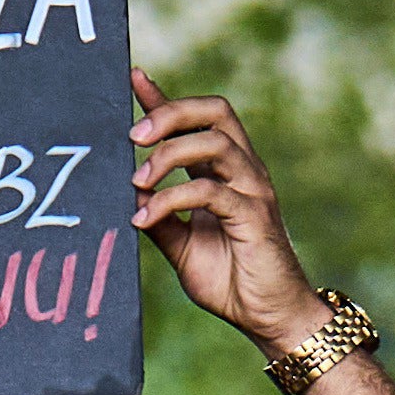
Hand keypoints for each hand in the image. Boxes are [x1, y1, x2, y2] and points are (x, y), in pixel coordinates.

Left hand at [135, 72, 321, 355]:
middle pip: (215, 112)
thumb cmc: (229, 281)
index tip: (132, 77)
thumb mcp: (180, 245)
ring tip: (138, 180)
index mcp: (224, 172)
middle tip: (133, 136)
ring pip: (215, 143)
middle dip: (171, 112)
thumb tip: (127, 193)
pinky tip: (147, 216)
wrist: (268, 318)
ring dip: (168, 155)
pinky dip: (172, 198)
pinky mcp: (255, 215)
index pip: (195, 120)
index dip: (163, 98)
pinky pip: (211, 191)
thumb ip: (158, 216)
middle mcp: (243, 171)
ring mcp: (253, 189)